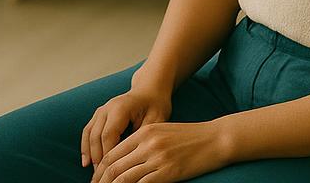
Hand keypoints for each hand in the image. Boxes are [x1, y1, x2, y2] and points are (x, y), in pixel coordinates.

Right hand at [82, 87, 172, 169]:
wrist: (150, 89)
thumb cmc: (155, 104)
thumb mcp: (156, 119)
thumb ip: (144, 136)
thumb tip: (136, 157)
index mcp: (121, 108)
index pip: (109, 135)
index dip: (108, 155)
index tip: (112, 172)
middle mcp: (108, 108)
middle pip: (96, 136)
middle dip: (97, 158)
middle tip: (101, 177)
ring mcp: (102, 110)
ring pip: (89, 133)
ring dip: (89, 153)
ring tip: (93, 172)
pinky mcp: (100, 114)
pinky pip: (88, 130)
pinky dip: (85, 145)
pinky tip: (86, 160)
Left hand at [89, 119, 232, 182]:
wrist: (214, 138)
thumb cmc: (189, 136)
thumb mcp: (161, 131)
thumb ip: (143, 142)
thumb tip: (126, 157)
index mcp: (143, 133)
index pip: (113, 153)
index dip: (101, 169)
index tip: (96, 179)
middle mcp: (147, 144)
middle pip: (115, 166)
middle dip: (102, 180)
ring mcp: (157, 158)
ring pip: (125, 177)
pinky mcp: (168, 172)